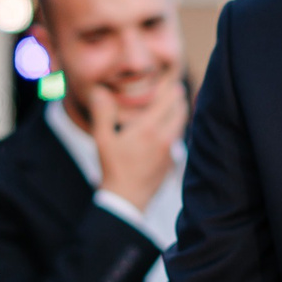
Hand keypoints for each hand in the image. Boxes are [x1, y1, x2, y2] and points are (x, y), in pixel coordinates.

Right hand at [86, 79, 186, 210]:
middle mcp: (165, 137)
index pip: (167, 100)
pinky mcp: (173, 161)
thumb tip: (99, 91)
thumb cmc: (113, 168)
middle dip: (179, 99)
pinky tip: (170, 128)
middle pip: (181, 110)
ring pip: (182, 124)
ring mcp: (171, 150)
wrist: (127, 199)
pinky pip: (179, 138)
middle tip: (176, 89)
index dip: (171, 89)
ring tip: (175, 105)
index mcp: (148, 128)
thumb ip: (103, 113)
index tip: (171, 81)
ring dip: (180, 113)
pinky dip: (177, 128)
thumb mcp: (102, 139)